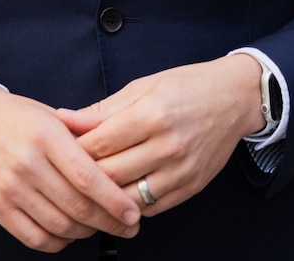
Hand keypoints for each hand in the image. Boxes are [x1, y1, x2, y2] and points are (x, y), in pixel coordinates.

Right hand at [0, 88, 140, 252]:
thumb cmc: (22, 118)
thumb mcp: (55, 116)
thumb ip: (86, 137)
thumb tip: (123, 161)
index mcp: (47, 136)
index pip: (87, 177)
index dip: (114, 200)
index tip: (134, 212)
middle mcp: (27, 163)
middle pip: (76, 206)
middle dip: (109, 222)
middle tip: (128, 226)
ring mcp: (10, 188)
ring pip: (59, 226)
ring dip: (86, 233)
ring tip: (100, 226)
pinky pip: (34, 238)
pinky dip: (58, 242)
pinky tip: (69, 233)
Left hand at [57, 54, 263, 216]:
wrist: (235, 97)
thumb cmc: (187, 86)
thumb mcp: (144, 85)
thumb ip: (104, 108)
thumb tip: (65, 119)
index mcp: (153, 114)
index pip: (101, 143)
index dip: (74, 149)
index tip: (58, 150)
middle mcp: (168, 145)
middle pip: (111, 173)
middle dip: (82, 176)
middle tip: (64, 174)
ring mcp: (182, 170)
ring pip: (128, 196)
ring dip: (104, 197)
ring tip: (86, 190)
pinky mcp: (191, 187)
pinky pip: (151, 207)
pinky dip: (130, 204)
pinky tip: (118, 195)